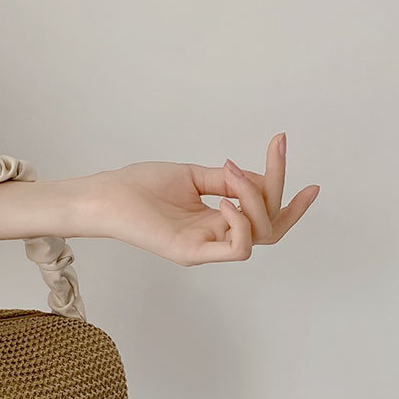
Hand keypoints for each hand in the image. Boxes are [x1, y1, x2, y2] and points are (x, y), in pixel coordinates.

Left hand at [96, 132, 318, 265]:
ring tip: (232, 177)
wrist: (109, 195)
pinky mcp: (191, 253)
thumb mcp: (194, 176)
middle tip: (290, 165)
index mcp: (215, 220)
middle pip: (271, 229)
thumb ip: (228, 180)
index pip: (262, 212)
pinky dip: (241, 224)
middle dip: (289, 201)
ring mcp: (204, 247)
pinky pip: (236, 248)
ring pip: (259, 236)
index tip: (282, 145)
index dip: (280, 185)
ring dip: (257, 202)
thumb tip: (262, 178)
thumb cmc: (141, 186)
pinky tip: (225, 202)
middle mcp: (214, 236)